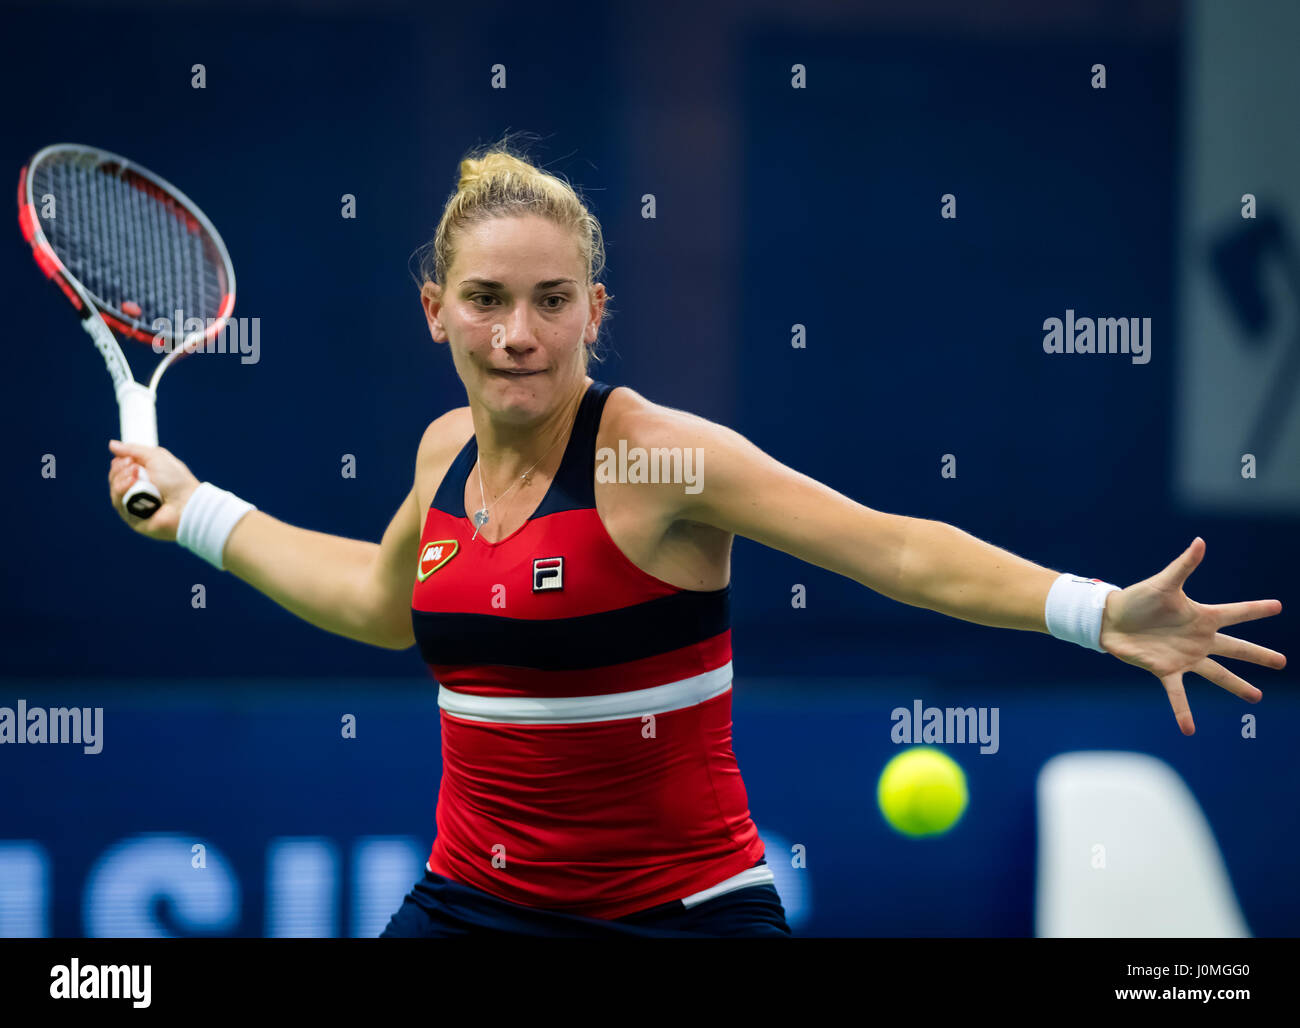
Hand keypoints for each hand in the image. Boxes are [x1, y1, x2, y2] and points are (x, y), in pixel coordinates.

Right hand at [107, 439, 200, 541]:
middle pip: (114, 479)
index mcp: (144, 477)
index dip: (119, 463)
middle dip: (119, 470)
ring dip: (121, 479)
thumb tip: (112, 444)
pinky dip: (123, 491)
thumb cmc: (177, 481)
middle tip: (133, 467)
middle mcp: (137, 492)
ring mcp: (134, 506)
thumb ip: (134, 450)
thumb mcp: (156, 457)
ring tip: (135, 475)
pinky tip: (133, 485)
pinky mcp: (132, 518)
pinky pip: (118, 503)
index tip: (128, 459)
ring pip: (114, 491)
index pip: (120, 469)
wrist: (187, 503)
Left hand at [1099, 537, 1285, 735]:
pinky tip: (1189, 729)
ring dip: (1236, 686)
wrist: (1111, 619)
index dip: (1256, 609)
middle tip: (1283, 662)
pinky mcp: (1166, 670)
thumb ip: (1184, 566)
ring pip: (1217, 674)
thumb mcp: (1164, 583)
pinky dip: (1183, 711)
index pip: (1236, 613)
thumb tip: (1200, 542)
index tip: (1278, 605)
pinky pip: (1178, 694)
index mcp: (1201, 617)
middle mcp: (1199, 639)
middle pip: (1236, 648)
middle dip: (1259, 656)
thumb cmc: (1138, 599)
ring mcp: (1185, 657)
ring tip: (1256, 697)